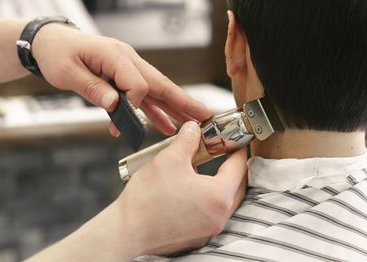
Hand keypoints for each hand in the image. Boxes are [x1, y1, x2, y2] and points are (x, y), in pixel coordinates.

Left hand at [32, 25, 212, 134]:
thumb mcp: (68, 73)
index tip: (123, 120)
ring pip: (156, 89)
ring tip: (192, 124)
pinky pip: (143, 95)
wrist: (50, 41)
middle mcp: (127, 58)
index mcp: (114, 55)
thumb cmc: (57, 54)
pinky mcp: (123, 75)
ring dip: (173, 107)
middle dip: (182, 101)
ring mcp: (127, 67)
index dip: (135, 104)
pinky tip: (165, 124)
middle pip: (160, 83)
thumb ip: (93, 89)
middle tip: (205, 115)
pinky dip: (153, 110)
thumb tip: (116, 105)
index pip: (137, 83)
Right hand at [114, 121, 247, 256]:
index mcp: (219, 196)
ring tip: (204, 169)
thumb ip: (188, 140)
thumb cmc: (147, 199)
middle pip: (237, 186)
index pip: (239, 167)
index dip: (237, 150)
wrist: (127, 231)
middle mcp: (220, 216)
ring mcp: (208, 230)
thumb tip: (193, 129)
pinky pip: (210, 214)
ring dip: (220, 184)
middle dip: (233, 168)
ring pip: (224, 202)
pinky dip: (207, 199)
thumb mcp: (170, 158)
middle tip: (222, 153)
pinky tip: (191, 189)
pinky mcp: (196, 237)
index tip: (233, 141)